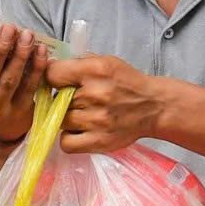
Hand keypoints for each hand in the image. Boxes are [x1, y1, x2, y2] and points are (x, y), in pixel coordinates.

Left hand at [45, 52, 171, 153]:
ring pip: (60, 121)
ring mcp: (97, 120)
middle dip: (62, 100)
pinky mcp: (100, 141)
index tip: (57, 81)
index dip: (51, 77)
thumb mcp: (106, 62)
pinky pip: (67, 143)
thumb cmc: (128, 83)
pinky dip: (69, 138)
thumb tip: (49, 69)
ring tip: (82, 115)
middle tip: (76, 100)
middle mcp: (95, 95)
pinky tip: (80, 131)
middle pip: (56, 100)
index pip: (53, 73)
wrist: (155, 107)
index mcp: (96, 71)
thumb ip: (78, 64)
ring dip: (67, 119)